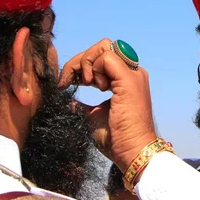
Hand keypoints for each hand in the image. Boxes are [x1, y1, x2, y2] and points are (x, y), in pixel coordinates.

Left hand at [59, 39, 156, 171]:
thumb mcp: (94, 116)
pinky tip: (92, 85)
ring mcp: (132, 74)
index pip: (102, 58)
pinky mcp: (129, 79)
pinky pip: (106, 57)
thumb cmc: (116, 139)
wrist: (132, 151)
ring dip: (86, 63)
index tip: (68, 83)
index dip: (83, 66)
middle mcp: (132, 73)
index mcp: (125, 80)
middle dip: (79, 60)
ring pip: (104, 47)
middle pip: (102, 47)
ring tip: (84, 85)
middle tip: (67, 81)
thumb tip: (69, 101)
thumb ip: (83, 105)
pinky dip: (93, 67)